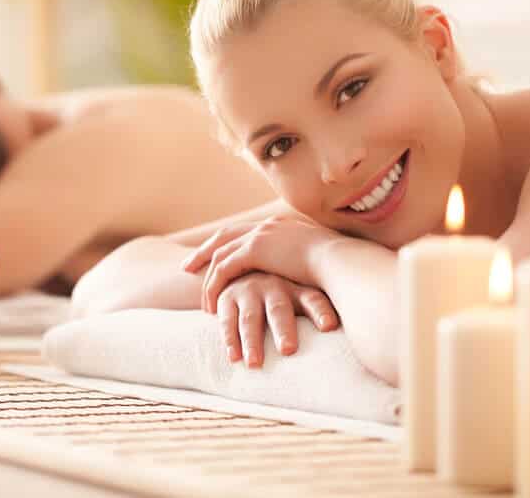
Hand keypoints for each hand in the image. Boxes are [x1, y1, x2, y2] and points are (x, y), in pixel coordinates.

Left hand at [182, 215, 342, 313]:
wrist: (341, 261)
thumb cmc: (339, 267)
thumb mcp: (320, 260)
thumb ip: (307, 262)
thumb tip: (310, 274)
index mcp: (279, 225)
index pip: (244, 232)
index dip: (227, 244)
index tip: (213, 257)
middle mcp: (266, 226)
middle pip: (224, 236)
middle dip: (203, 251)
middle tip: (187, 267)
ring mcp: (259, 235)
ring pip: (220, 254)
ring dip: (207, 276)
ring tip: (202, 298)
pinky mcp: (254, 250)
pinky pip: (224, 268)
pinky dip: (214, 286)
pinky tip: (211, 304)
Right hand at [216, 272, 338, 367]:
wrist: (246, 266)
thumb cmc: (285, 287)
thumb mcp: (307, 289)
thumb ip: (332, 307)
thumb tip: (372, 331)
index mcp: (297, 286)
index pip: (312, 298)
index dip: (320, 310)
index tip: (330, 326)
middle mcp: (273, 287)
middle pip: (278, 309)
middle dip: (283, 329)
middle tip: (288, 350)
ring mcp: (249, 292)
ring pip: (251, 318)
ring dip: (252, 341)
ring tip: (255, 364)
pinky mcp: (228, 299)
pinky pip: (228, 320)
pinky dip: (229, 339)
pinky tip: (233, 357)